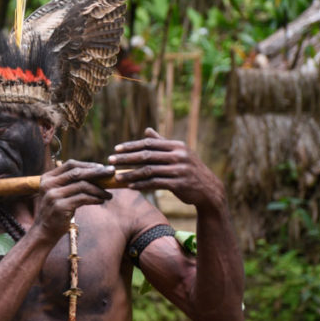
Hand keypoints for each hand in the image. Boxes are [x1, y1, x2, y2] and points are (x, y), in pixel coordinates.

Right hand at [30, 159, 114, 241]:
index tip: (102, 167)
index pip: (70, 165)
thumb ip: (70, 183)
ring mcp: (53, 196)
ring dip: (99, 189)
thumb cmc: (56, 211)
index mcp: (47, 178)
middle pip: (77, 173)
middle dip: (97, 172)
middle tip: (111, 172)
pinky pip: (83, 198)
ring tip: (108, 194)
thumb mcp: (58, 193)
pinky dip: (95, 198)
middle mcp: (49, 185)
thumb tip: (96, 173)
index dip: (87, 165)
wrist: (44, 231)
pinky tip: (101, 200)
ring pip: (82, 186)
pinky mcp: (60, 207)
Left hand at [108, 128, 223, 207]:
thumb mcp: (179, 153)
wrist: (209, 190)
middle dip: (126, 158)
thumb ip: (162, 143)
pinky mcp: (179, 184)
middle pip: (146, 155)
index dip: (131, 146)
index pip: (149, 143)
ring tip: (117, 177)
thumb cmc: (189, 170)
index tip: (116, 149)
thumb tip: (146, 130)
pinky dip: (141, 184)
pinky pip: (155, 183)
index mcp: (177, 146)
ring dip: (130, 174)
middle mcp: (179, 156)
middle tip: (111, 161)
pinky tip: (130, 186)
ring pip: (149, 170)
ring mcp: (179, 170)